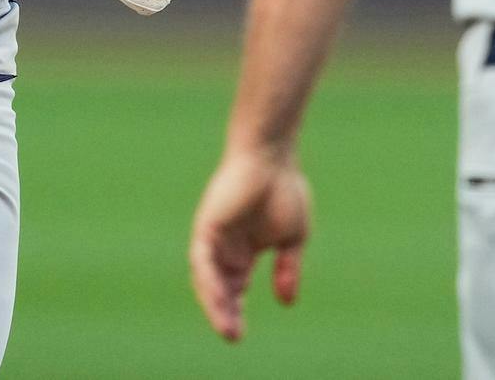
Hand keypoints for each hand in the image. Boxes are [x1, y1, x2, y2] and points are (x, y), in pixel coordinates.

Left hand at [190, 148, 311, 340]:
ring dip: (216, 303)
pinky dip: (209, 280)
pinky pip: (202, 261)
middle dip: (225, 312)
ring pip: (208, 279)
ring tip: (227, 325)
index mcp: (244, 250)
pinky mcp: (206, 227)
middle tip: (233, 336)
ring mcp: (214, 237)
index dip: (236, 309)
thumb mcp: (292, 238)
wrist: (273, 158)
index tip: (241, 332)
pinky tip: (219, 298)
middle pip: (219, 288)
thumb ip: (287, 269)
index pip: (235, 287)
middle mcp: (225, 246)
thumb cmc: (284, 189)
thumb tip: (286, 302)